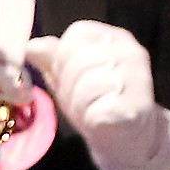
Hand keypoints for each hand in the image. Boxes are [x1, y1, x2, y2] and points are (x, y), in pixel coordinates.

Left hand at [23, 20, 169, 169]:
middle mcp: (130, 51)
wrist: (125, 136)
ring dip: (77, 103)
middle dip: (68, 84)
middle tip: (79, 98)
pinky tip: (100, 118)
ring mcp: (138, 77)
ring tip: (89, 108)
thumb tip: (31, 46)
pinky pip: (96, 107)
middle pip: (79, 59)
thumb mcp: (67, 75)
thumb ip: (51, 58)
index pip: (76, 34)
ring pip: (87, 83)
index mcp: (113, 38)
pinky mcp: (137, 104)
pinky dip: (89, 117)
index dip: (63, 58)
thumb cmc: (94, 100)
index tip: (71, 76)